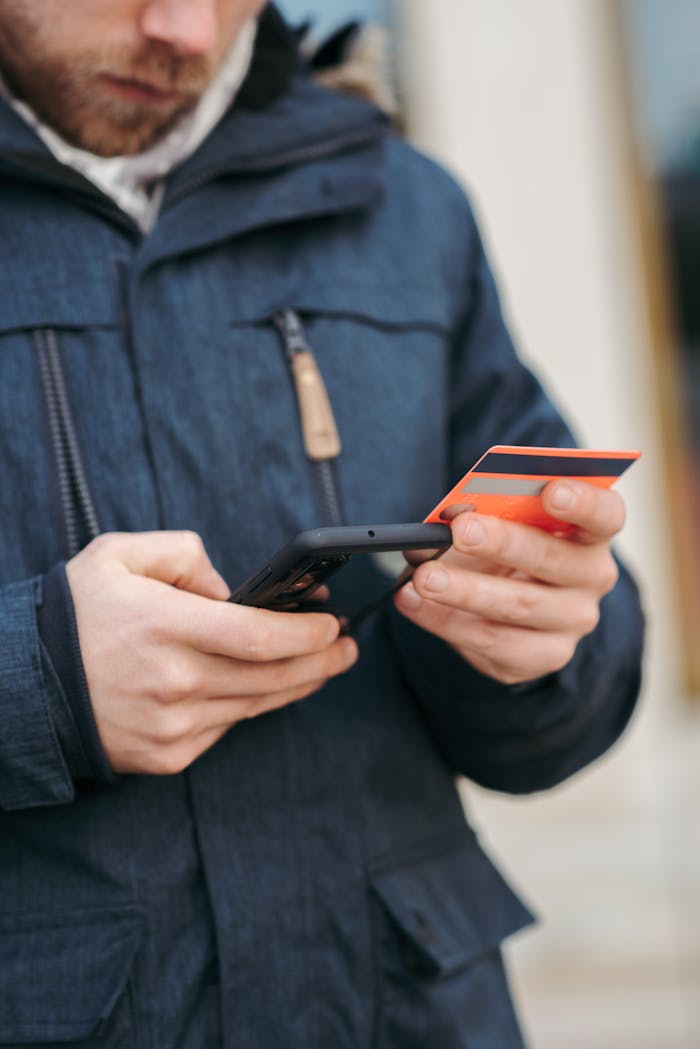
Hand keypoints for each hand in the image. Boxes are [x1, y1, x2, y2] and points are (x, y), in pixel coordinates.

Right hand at [65, 532, 357, 774]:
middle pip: (272, 676)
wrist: (26, 685)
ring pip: (256, 705)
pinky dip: (251, 705)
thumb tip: (228, 589)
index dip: (308, 632)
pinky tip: (268, 687)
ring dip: (299, 685)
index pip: (259, 636)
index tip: (333, 622)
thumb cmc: (77, 614)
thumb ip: (183, 554)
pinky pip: (226, 728)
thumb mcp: (119, 555)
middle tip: (347, 648)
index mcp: (165, 627)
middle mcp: (174, 682)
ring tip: (325, 665)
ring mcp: (172, 725)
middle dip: (321, 661)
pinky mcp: (167, 755)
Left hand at [394, 480, 623, 684]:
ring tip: (423, 577)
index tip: (550, 491)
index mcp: (591, 533)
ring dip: (465, 590)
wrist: (507, 604)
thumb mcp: (496, 523)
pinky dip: (445, 621)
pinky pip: (493, 643)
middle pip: (552, 559)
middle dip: (502, 543)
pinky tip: (412, 603)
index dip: (583, 502)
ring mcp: (572, 621)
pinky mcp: (543, 656)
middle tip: (460, 530)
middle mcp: (592, 578)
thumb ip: (478, 514)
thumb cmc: (504, 549)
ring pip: (518, 606)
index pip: (604, 515)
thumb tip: (442, 521)